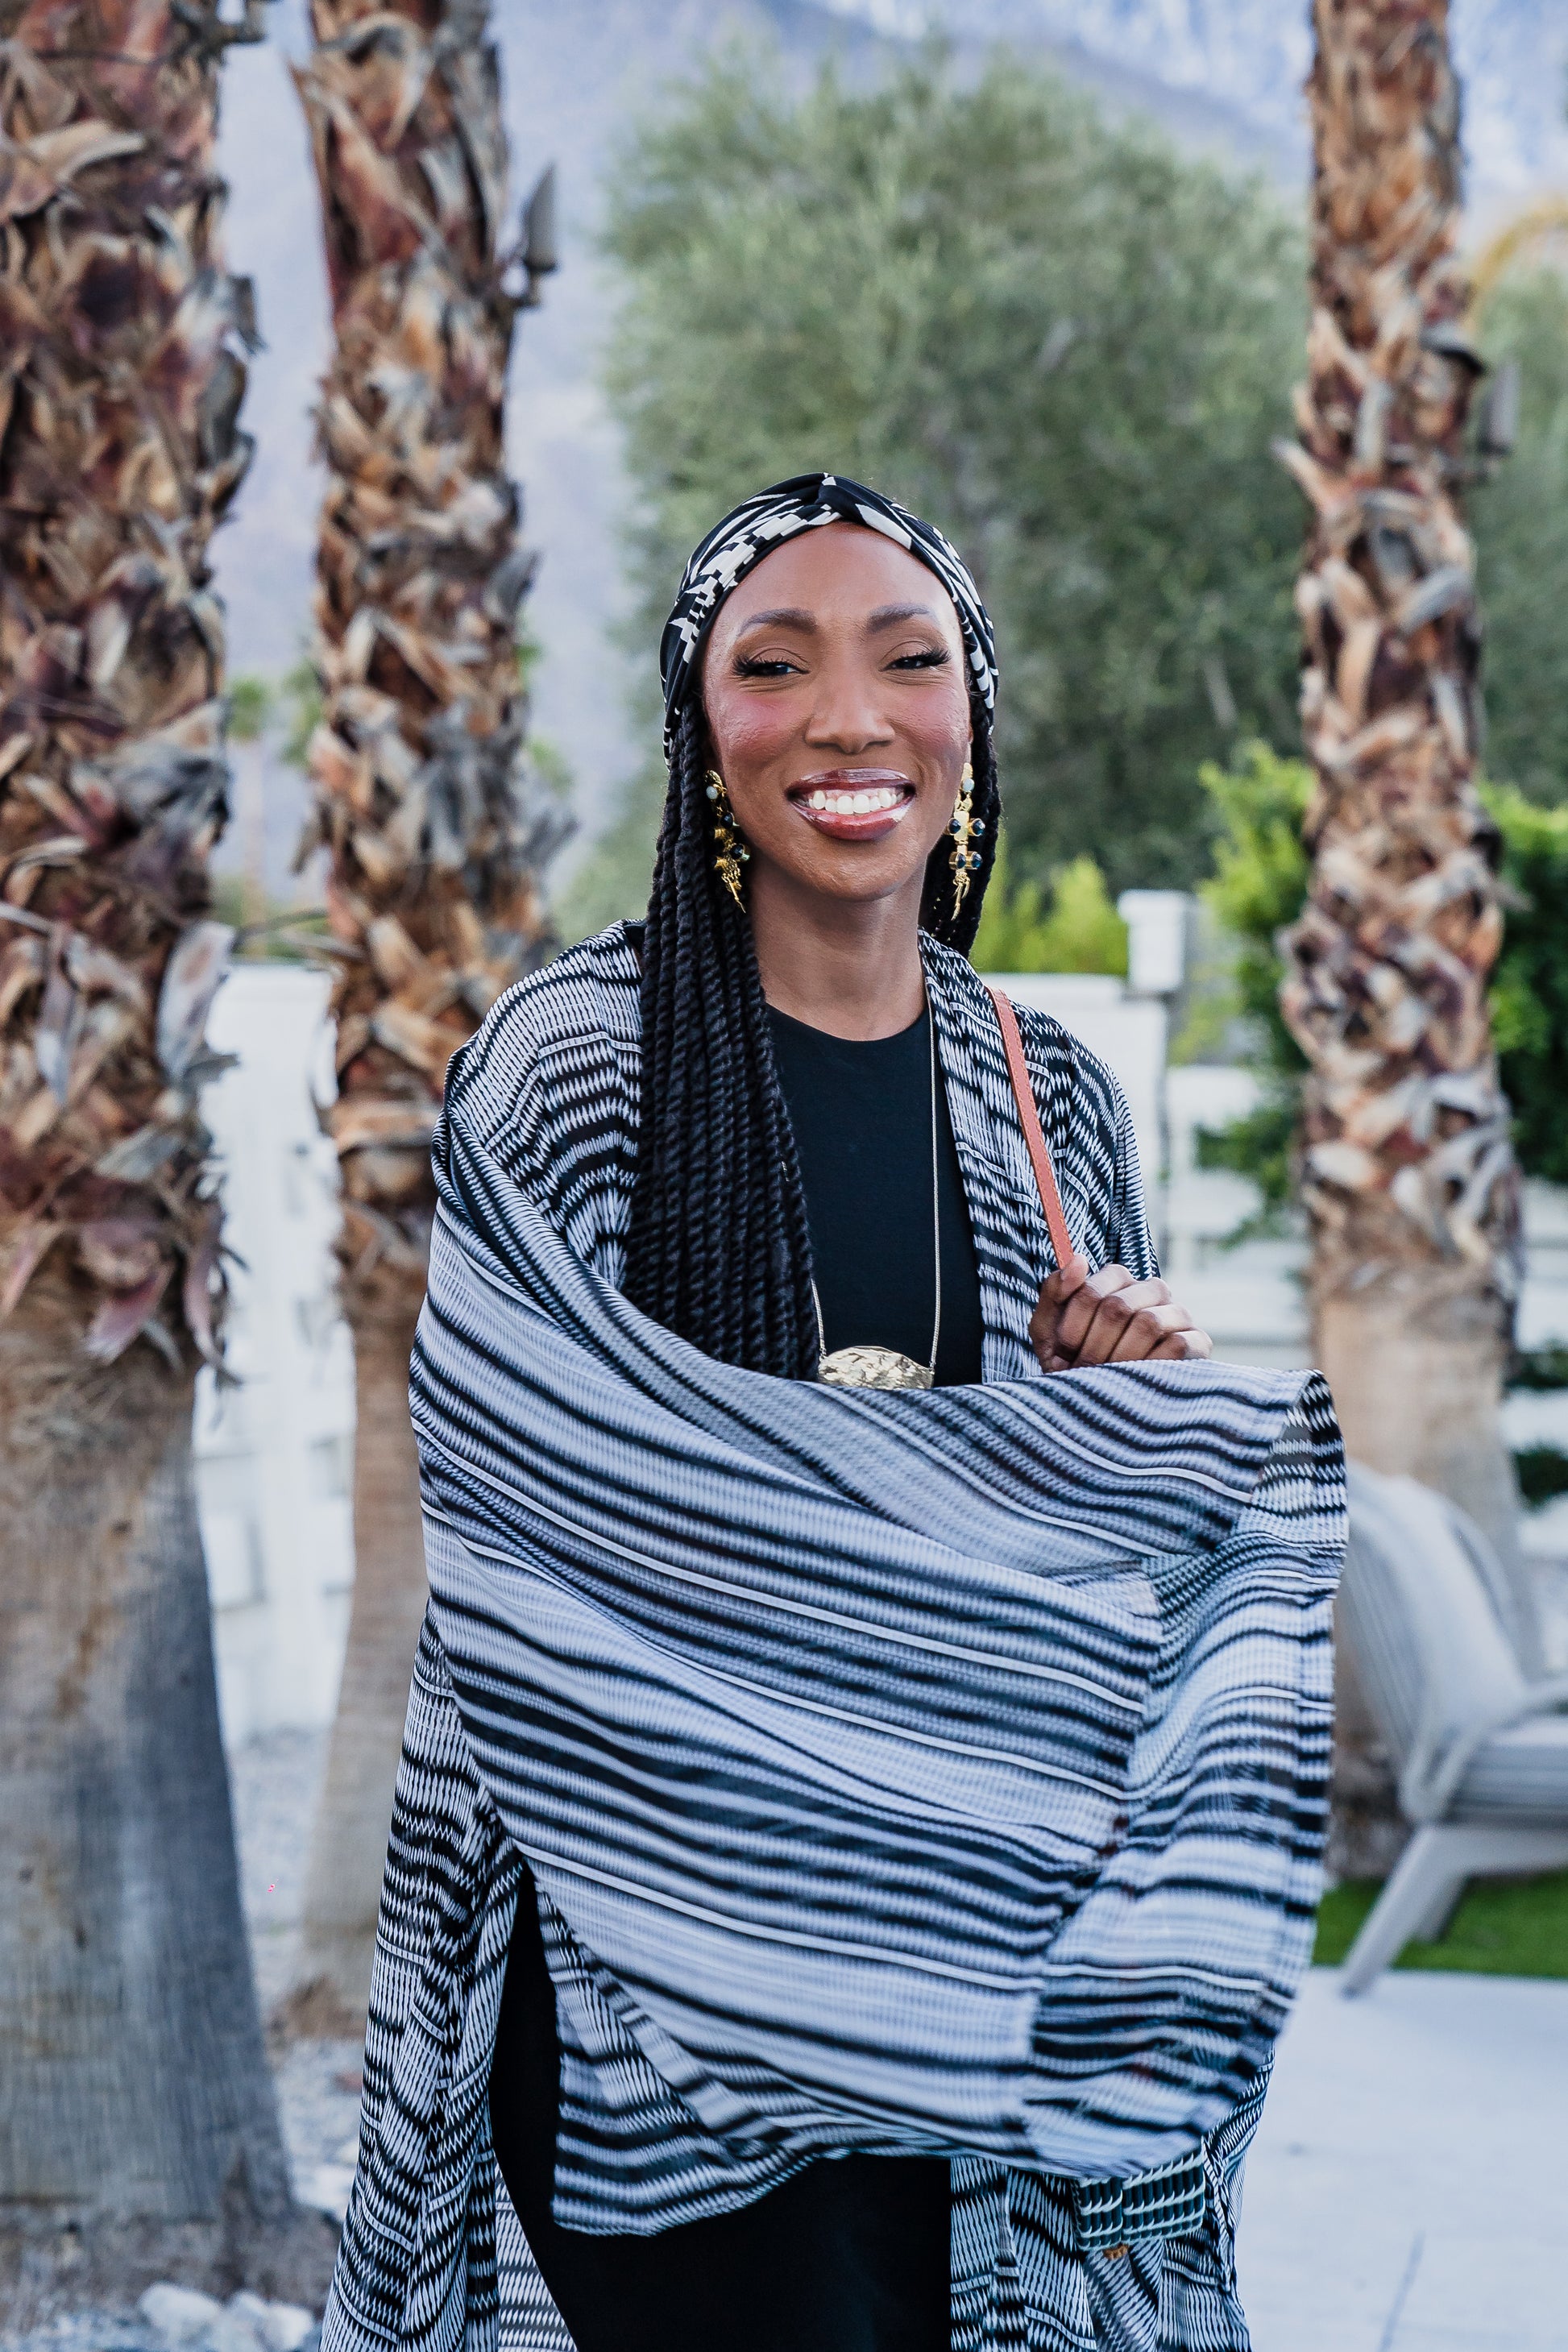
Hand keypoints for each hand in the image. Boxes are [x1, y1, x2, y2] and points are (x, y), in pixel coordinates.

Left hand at [1029, 1255, 1212, 1373]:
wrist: (1101, 1403)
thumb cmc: (1072, 1362)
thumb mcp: (1049, 1330)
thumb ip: (1054, 1291)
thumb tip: (1078, 1260)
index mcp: (1118, 1279)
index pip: (1093, 1291)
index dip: (1074, 1326)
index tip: (1064, 1351)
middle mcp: (1151, 1289)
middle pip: (1118, 1307)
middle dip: (1094, 1346)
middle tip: (1085, 1369)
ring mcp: (1177, 1313)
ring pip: (1148, 1323)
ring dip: (1120, 1357)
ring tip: (1109, 1375)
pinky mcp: (1198, 1341)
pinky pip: (1176, 1344)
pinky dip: (1150, 1364)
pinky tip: (1137, 1377)